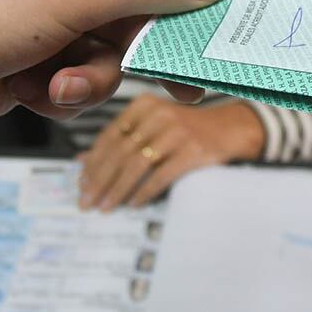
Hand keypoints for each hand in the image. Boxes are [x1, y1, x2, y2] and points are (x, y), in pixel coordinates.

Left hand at [0, 0, 224, 135]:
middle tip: (187, 82)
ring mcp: (53, 22)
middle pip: (138, 8)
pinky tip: (31, 92)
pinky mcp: (39, 63)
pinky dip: (62, 92)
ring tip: (61, 86)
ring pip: (111, 53)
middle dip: (148, 47)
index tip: (215, 3)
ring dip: (92, 77)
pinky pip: (79, 80)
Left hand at [77, 95, 264, 210]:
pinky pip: (161, 175)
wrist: (229, 129)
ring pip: (137, 165)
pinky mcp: (194, 150)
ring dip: (117, 189)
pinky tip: (133, 204)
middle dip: (100, 181)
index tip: (81, 184)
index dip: (93, 162)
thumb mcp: (151, 126)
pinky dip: (144, 191)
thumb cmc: (185, 130)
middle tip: (87, 202)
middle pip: (120, 152)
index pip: (110, 135)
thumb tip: (81, 161)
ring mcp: (178, 132)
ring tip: (105, 206)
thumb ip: (119, 140)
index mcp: (144, 105)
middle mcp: (159, 114)